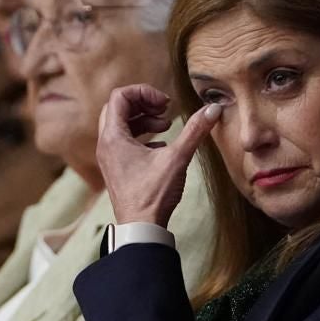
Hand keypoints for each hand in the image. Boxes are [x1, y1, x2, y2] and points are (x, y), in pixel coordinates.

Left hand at [95, 85, 220, 226]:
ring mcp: (109, 157)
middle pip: (118, 108)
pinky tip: (161, 146)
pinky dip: (141, 135)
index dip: (145, 92)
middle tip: (165, 110)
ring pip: (120, 125)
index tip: (166, 103)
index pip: (120, 97)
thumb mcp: (177, 158)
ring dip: (143, 119)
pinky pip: (124, 141)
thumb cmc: (153, 195)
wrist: (141, 228)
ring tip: (166, 126)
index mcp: (113, 137)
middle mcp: (106, 145)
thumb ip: (195, 130)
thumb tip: (214, 109)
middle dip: (143, 104)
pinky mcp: (116, 169)